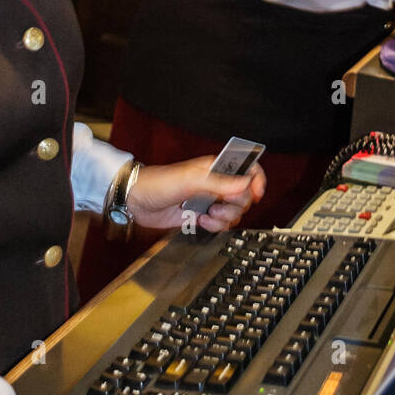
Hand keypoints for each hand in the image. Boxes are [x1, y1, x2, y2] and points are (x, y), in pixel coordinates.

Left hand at [127, 157, 265, 234]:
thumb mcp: (191, 179)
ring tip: (207, 215)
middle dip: (235, 205)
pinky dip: (214, 226)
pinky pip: (221, 224)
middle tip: (218, 205)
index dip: (256, 180)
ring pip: (234, 213)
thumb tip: (245, 184)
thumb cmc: (159, 182)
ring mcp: (210, 200)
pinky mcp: (202, 216)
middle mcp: (217, 183)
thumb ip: (220, 182)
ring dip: (224, 218)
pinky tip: (200, 221)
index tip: (256, 193)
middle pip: (244, 196)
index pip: (247, 169)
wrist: (138, 201)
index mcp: (216, 168)